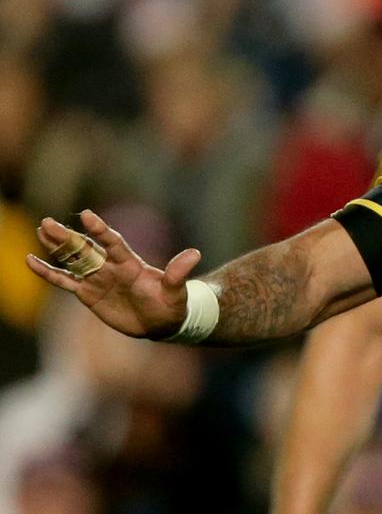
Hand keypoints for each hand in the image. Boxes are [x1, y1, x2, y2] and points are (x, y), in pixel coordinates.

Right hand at [26, 210, 201, 338]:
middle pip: (85, 248)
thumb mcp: (176, 291)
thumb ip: (178, 273)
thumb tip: (194, 254)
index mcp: (130, 264)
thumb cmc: (171, 305)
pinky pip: (64, 281)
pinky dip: (48, 272)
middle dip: (67, 236)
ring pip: (72, 260)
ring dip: (57, 246)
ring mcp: (98, 279)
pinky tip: (31, 260)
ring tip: (41, 229)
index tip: (87, 215)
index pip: (113, 243)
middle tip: (47, 222)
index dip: (101, 230)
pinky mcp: (88, 294)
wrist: (162, 322)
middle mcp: (110, 267)